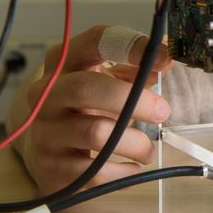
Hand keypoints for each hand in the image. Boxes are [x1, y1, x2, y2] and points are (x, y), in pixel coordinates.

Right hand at [11, 25, 172, 193]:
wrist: (55, 152)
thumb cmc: (89, 109)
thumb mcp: (111, 82)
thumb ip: (139, 69)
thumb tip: (167, 59)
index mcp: (65, 63)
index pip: (95, 41)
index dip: (133, 46)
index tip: (166, 59)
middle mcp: (46, 94)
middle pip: (86, 88)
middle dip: (133, 100)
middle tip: (162, 111)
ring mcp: (45, 131)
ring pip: (94, 133)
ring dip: (134, 142)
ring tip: (148, 149)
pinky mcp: (50, 167)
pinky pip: (94, 171)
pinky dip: (123, 171)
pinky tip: (131, 166)